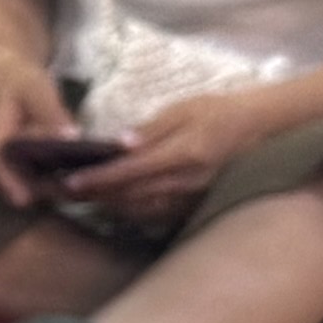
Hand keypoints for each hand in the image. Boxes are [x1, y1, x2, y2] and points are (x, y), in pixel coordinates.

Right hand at [0, 58, 83, 207]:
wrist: (8, 74)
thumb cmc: (18, 80)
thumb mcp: (35, 89)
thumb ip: (51, 113)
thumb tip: (73, 136)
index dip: (7, 183)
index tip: (23, 201)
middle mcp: (1, 154)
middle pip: (16, 178)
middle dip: (40, 189)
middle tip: (68, 196)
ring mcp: (15, 159)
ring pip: (32, 178)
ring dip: (54, 184)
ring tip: (82, 189)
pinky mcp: (30, 159)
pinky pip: (44, 171)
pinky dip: (62, 173)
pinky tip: (85, 174)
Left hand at [64, 84, 280, 217]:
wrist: (259, 127)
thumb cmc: (218, 110)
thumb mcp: (184, 109)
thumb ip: (151, 129)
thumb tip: (120, 144)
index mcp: (185, 153)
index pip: (133, 171)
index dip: (100, 179)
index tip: (70, 182)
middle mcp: (188, 181)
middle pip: (133, 195)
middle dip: (96, 195)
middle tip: (62, 193)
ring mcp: (194, 196)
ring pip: (143, 209)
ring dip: (110, 205)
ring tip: (80, 197)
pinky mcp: (196, 203)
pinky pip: (158, 213)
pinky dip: (131, 210)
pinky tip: (113, 202)